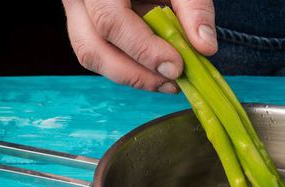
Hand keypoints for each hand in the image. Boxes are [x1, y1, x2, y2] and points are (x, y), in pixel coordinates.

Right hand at [62, 0, 216, 92]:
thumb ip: (194, 7)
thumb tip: (205, 47)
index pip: (110, 20)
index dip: (143, 50)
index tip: (176, 66)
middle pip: (92, 47)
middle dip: (135, 74)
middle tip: (173, 81)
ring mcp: (78, 13)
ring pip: (92, 56)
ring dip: (133, 77)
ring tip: (169, 81)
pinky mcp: (87, 26)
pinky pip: (102, 55)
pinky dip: (131, 69)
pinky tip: (158, 71)